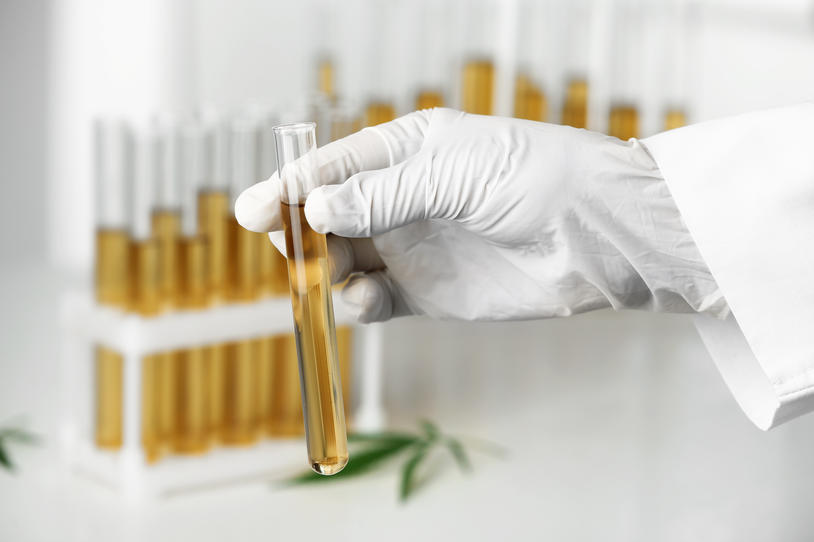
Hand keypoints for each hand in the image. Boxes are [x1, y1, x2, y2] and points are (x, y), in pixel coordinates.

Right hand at [237, 108, 724, 322]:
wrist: (590, 235)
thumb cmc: (534, 179)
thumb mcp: (452, 173)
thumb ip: (382, 195)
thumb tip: (316, 209)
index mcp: (406, 152)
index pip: (333, 168)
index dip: (291, 187)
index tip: (256, 209)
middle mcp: (402, 199)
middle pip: (329, 217)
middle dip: (300, 232)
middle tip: (285, 245)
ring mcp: (412, 247)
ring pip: (344, 260)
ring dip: (325, 270)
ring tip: (326, 276)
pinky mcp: (426, 293)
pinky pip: (373, 300)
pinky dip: (356, 304)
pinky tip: (361, 300)